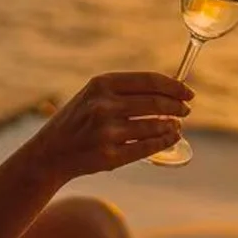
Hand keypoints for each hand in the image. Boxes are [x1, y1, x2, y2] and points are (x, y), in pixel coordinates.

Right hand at [25, 72, 192, 186]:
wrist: (49, 153)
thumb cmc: (80, 119)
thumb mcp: (95, 94)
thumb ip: (127, 89)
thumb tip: (170, 87)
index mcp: (102, 84)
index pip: (150, 81)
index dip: (175, 86)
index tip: (188, 93)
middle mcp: (103, 105)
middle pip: (156, 102)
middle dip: (178, 106)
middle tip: (186, 110)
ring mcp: (106, 132)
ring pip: (154, 125)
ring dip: (172, 125)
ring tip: (178, 125)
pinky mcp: (109, 156)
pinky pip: (147, 147)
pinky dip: (165, 141)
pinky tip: (172, 138)